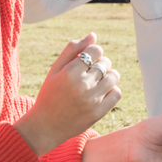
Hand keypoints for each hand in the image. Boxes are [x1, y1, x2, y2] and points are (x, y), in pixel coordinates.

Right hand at [14, 33, 120, 157]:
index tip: (87, 59)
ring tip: (96, 81)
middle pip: (106, 62)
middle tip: (89, 72)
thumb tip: (93, 35)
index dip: (94, 52)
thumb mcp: (55, 69)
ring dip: (108, 76)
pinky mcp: (98, 113)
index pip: (96, 50)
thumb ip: (72, 50)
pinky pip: (116, 93)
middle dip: (100, 64)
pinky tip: (100, 93)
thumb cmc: (50, 94)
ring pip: (114, 76)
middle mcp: (82, 86)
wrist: (45, 126)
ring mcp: (92, 100)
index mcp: (70, 73)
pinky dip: (111, 91)